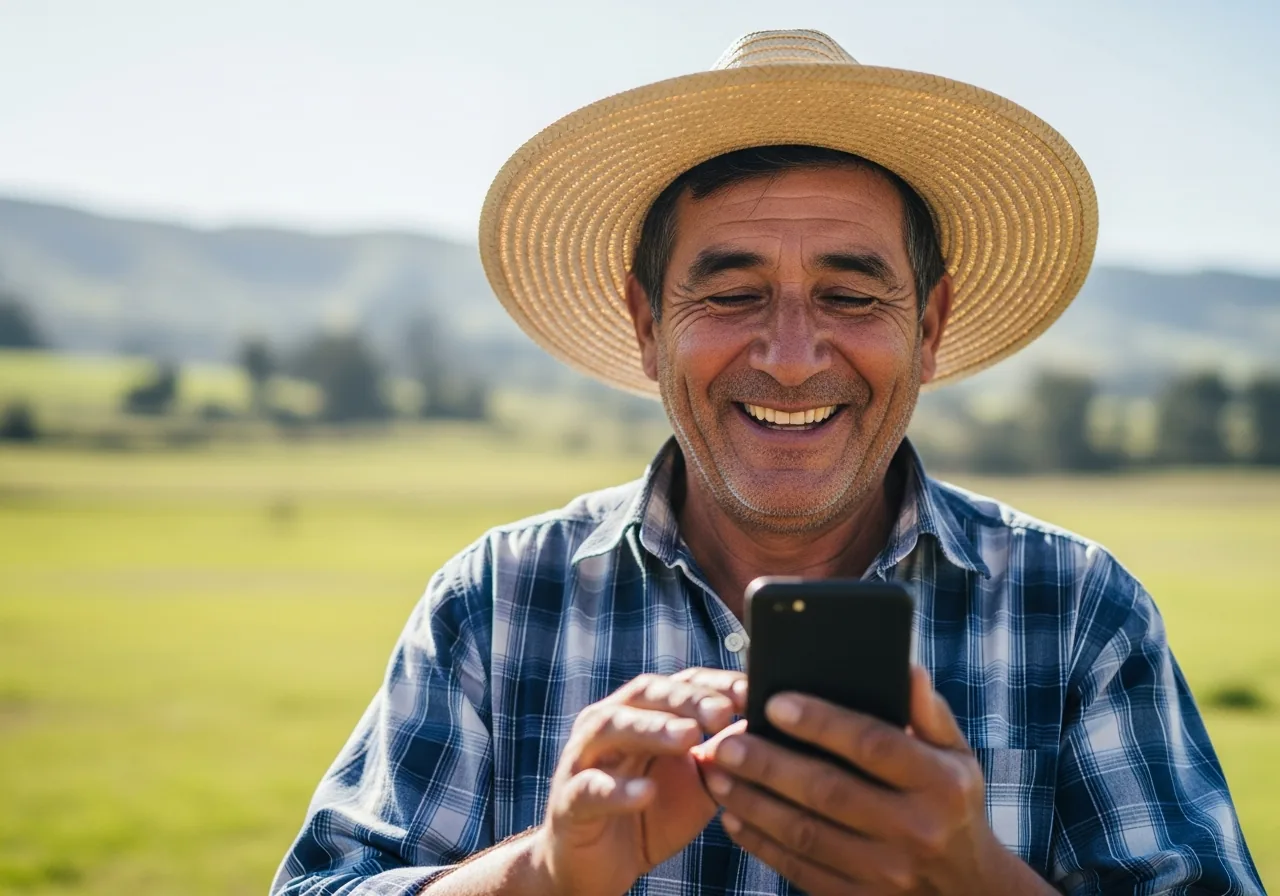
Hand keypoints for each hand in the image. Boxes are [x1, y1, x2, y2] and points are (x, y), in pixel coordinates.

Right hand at [531, 668, 745, 895]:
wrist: (598, 868)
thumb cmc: (650, 814)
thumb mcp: (697, 783)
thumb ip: (722, 753)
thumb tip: (765, 724)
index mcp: (640, 713)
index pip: (677, 684)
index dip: (712, 684)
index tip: (749, 691)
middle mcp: (608, 724)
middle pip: (645, 694)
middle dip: (685, 699)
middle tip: (721, 711)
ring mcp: (583, 759)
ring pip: (612, 727)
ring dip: (651, 728)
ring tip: (688, 737)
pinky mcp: (569, 801)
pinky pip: (591, 789)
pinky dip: (618, 790)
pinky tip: (646, 793)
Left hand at [700, 666, 1030, 894]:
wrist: (971, 891)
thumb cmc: (952, 802)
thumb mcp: (957, 756)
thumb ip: (928, 711)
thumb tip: (905, 666)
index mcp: (940, 784)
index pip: (874, 745)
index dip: (822, 722)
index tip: (774, 702)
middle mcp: (916, 829)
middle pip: (828, 791)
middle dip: (769, 764)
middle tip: (724, 741)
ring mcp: (888, 873)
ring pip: (805, 833)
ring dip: (752, 802)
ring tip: (716, 773)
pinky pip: (800, 869)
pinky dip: (761, 843)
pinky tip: (733, 816)